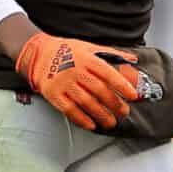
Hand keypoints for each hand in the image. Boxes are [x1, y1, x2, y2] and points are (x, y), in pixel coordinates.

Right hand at [13, 30, 140, 129]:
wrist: (38, 53)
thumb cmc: (68, 51)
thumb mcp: (89, 47)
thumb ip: (112, 54)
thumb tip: (134, 60)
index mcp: (87, 58)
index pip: (108, 73)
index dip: (122, 85)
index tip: (133, 96)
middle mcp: (75, 70)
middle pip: (99, 90)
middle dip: (114, 103)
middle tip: (124, 112)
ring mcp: (63, 83)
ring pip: (86, 102)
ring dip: (101, 114)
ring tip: (111, 122)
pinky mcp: (53, 93)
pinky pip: (69, 109)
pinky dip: (81, 119)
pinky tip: (91, 125)